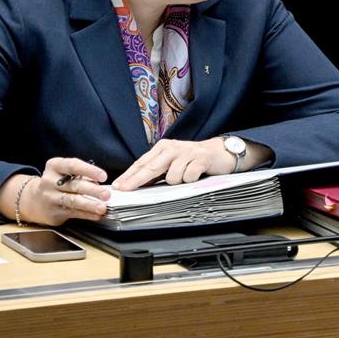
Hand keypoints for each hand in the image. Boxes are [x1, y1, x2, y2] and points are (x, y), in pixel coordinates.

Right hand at [0, 158, 108, 225]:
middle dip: (93, 190)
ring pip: (73, 201)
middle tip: (107, 194)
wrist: (33, 200)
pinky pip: (73, 213)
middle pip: (74, 185)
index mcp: (55, 166)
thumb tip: (101, 184)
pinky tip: (97, 215)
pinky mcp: (53, 212)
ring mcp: (50, 198)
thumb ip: (81, 176)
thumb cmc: (57, 183)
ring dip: (90, 205)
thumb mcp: (65, 173)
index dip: (89, 171)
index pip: (73, 166)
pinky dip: (87, 214)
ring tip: (102, 207)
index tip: (103, 176)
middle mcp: (50, 181)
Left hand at [111, 138, 232, 190]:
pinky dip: (190, 180)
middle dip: (137, 180)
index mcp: (163, 147)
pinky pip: (188, 177)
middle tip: (126, 189)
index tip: (119, 186)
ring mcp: (187, 152)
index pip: (142, 163)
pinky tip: (195, 175)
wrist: (219, 152)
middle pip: (151, 167)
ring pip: (172, 176)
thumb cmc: (192, 160)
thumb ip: (156, 171)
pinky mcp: (201, 158)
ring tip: (186, 177)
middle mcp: (173, 147)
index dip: (130, 175)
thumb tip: (136, 185)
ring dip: (177, 181)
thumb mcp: (172, 162)